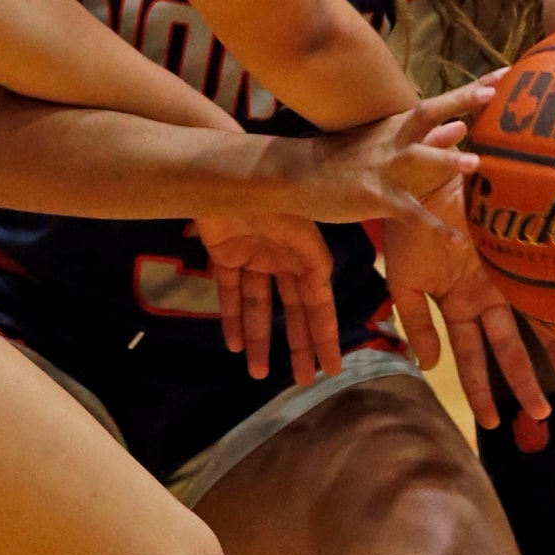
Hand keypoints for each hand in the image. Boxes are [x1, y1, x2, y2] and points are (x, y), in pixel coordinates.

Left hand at [196, 212, 338, 386]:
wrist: (222, 174)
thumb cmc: (268, 198)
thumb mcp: (300, 229)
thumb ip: (313, 259)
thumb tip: (324, 290)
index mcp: (306, 253)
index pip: (319, 304)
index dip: (325, 335)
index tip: (332, 368)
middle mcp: (282, 259)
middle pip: (293, 310)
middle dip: (299, 344)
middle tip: (304, 381)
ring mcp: (253, 257)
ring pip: (259, 307)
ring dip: (260, 338)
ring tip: (260, 373)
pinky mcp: (224, 256)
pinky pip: (229, 294)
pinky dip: (231, 319)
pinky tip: (234, 346)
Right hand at [286, 83, 490, 225]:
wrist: (298, 175)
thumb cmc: (344, 158)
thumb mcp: (384, 141)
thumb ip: (425, 138)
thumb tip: (462, 127)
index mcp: (397, 125)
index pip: (440, 101)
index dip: (472, 87)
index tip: (506, 71)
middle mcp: (393, 140)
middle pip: (430, 114)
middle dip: (461, 102)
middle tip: (492, 93)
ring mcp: (383, 168)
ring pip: (417, 161)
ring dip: (445, 161)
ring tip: (475, 164)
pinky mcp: (374, 197)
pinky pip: (409, 213)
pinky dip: (433, 226)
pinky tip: (457, 239)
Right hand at [384, 188, 554, 428]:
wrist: (427, 180)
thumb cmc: (411, 227)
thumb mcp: (403, 281)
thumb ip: (415, 323)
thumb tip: (428, 367)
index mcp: (455, 303)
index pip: (469, 356)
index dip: (479, 389)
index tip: (491, 422)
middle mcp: (484, 296)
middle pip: (505, 349)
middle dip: (522, 383)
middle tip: (541, 416)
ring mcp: (503, 277)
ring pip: (530, 324)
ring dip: (548, 352)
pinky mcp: (517, 256)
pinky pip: (541, 289)